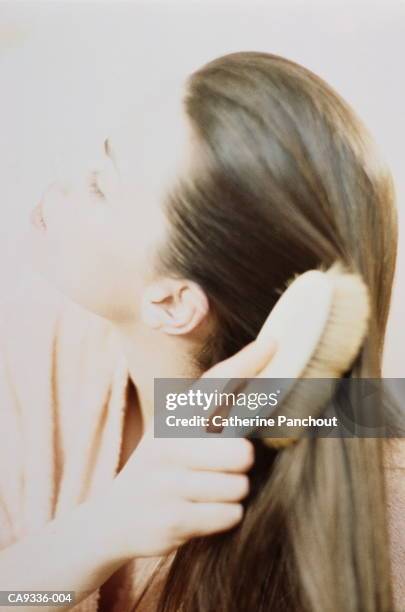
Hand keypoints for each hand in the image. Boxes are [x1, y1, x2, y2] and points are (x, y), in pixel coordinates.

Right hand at [105, 336, 277, 559]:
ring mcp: (168, 484)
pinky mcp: (173, 520)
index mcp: (172, 418)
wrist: (114, 518)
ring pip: (238, 487)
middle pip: (241, 452)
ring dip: (232, 492)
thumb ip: (207, 413)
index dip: (246, 364)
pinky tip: (202, 511)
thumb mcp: (170, 434)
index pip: (214, 384)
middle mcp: (167, 445)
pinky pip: (230, 515)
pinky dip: (224, 516)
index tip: (273, 344)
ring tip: (207, 491)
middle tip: (224, 465)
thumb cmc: (159, 469)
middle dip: (241, 462)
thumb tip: (254, 379)